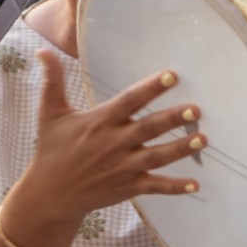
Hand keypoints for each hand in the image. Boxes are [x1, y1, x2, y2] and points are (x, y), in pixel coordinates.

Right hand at [6, 49, 204, 237]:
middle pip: (148, 128)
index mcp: (99, 122)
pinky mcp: (128, 187)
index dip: (150, 88)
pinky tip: (196, 184)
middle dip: (173, 119)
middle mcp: (114, 144)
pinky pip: (155, 187)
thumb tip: (43, 52)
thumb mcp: (50, 114)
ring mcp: (123, 167)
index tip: (172, 76)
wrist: (50, 194)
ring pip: (157, 156)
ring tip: (203, 139)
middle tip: (197, 109)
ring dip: (181, 148)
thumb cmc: (52, 150)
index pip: (129, 101)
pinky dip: (175, 187)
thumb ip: (52, 82)